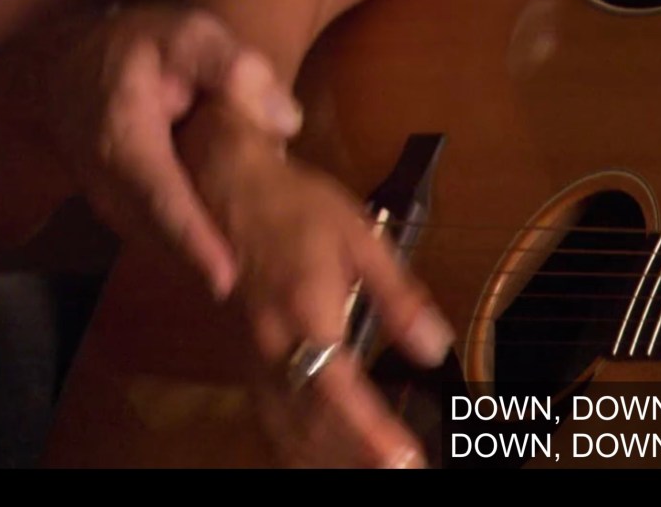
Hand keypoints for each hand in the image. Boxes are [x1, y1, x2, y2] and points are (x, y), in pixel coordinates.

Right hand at [15, 4, 300, 294]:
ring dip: (216, 266)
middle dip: (216, 266)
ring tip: (270, 287)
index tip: (223, 277)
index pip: (161, 198)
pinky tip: (258, 267)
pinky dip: (210, 255)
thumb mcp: (187, 36)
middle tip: (273, 292)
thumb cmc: (142, 49)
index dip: (192, 238)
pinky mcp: (134, 218)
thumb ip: (232, 67)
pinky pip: (172, 242)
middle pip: (168, 236)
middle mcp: (113, 188)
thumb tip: (285, 118)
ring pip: (170, 247)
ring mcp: (119, 209)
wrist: (77, 71)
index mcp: (125, 141)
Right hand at [180, 101, 453, 466]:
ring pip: (286, 430)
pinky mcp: (244, 360)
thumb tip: (434, 346)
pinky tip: (323, 457)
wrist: (226, 189)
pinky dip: (297, 446)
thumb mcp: (362, 239)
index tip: (405, 457)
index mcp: (306, 313)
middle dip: (356, 458)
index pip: (339, 391)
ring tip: (375, 468)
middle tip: (403, 471)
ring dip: (327, 459)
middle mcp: (272, 346)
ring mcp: (251, 358)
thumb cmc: (298, 208)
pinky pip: (269, 417)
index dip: (370, 433)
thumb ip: (399, 298)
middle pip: (310, 425)